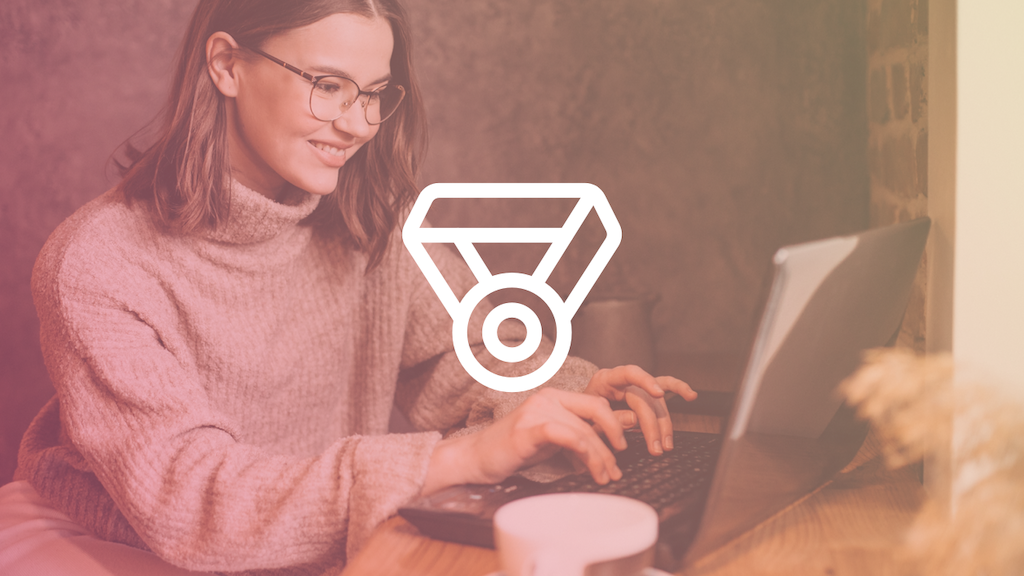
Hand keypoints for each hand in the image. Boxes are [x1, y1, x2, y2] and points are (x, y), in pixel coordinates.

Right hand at [422, 388, 626, 494]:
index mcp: (554, 397)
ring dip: (599, 457)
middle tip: (616, 468)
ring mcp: (536, 412)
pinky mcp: (528, 430)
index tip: (620, 448)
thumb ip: (577, 437)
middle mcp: (547, 398)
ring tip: (604, 477)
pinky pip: (564, 435)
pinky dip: (583, 452)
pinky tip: (588, 469)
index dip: (613, 424)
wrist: (476, 457)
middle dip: (611, 444)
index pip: (595, 403)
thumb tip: (610, 444)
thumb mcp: (551, 440)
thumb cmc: (512, 450)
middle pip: (594, 415)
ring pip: (582, 430)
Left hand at [583, 365, 696, 455]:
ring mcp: (634, 384)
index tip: (658, 395)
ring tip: (666, 445)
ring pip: (657, 401)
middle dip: (653, 424)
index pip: (628, 373)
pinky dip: (678, 390)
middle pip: (645, 397)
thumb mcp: (587, 421)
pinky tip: (691, 396)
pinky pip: (664, 386)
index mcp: (604, 379)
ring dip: (664, 423)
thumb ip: (608, 419)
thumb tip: (635, 420)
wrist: (578, 416)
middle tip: (656, 448)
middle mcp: (622, 379)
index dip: (645, 382)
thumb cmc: (581, 418)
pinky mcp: (643, 391)